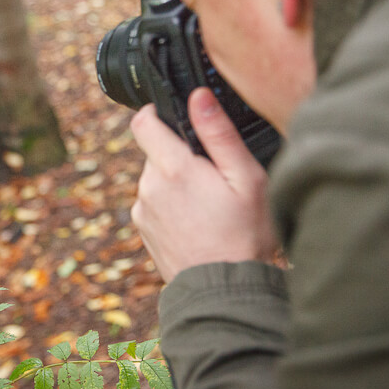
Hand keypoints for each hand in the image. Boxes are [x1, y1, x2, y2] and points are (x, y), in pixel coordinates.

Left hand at [130, 88, 277, 282]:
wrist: (224, 292)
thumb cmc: (244, 235)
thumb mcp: (246, 178)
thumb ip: (219, 133)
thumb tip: (198, 96)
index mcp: (172, 167)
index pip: (143, 122)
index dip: (156, 112)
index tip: (175, 116)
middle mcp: (148, 185)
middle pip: (156, 151)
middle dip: (179, 154)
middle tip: (213, 174)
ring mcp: (142, 210)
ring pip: (156, 178)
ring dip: (176, 181)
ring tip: (209, 204)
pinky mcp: (143, 230)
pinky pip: (154, 202)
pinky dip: (172, 204)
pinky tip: (198, 222)